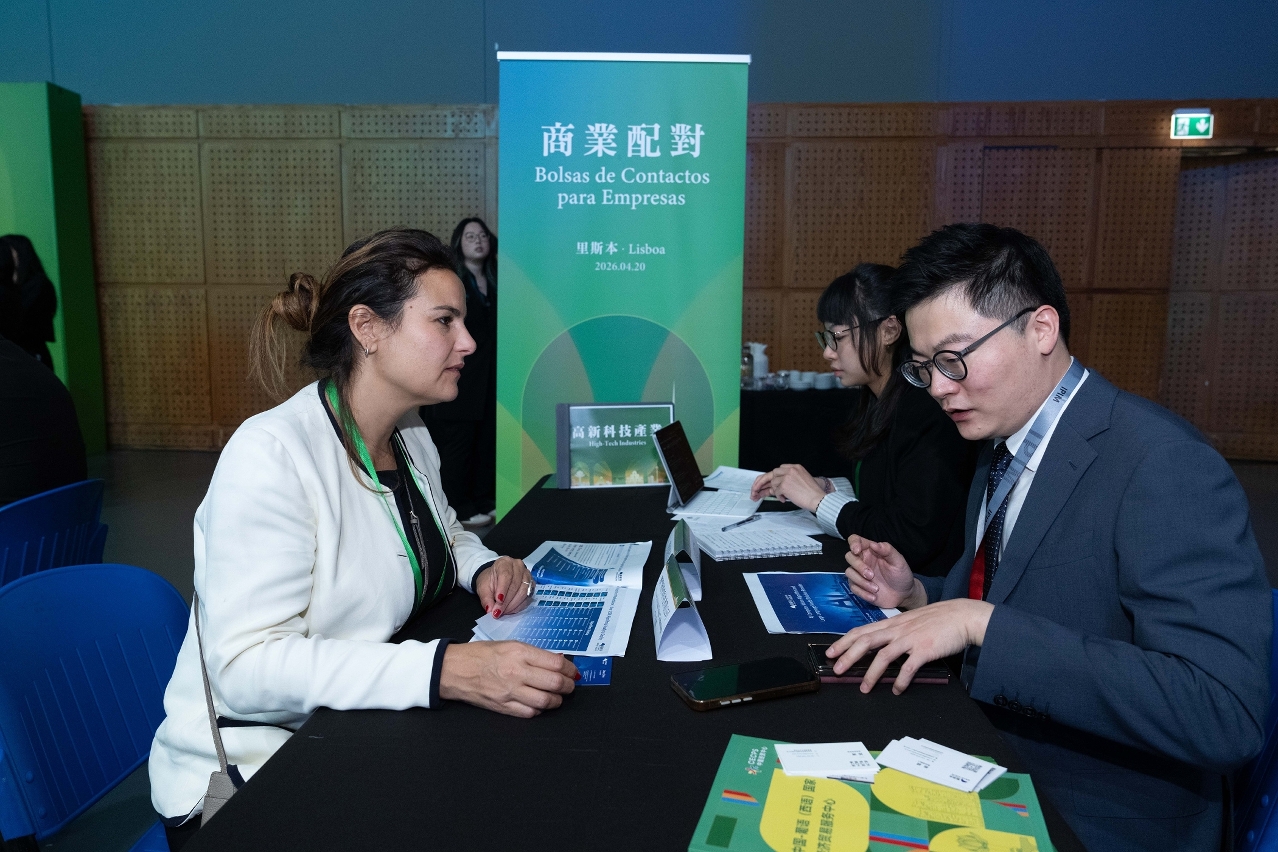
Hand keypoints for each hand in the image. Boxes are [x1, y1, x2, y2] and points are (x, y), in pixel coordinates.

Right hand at [439, 641, 578, 716]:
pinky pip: (530, 712)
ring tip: (557, 697)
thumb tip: (557, 662)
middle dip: (568, 686)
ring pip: (546, 701)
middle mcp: (517, 672)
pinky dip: (539, 710)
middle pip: (555, 683)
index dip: (570, 669)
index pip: (556, 663)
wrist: (455, 669)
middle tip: (570, 685)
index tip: (573, 672)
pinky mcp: (503, 707)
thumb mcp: (510, 645)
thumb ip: (533, 654)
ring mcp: (510, 692)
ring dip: (557, 700)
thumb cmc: (481, 654)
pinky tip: (539, 704)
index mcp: (519, 652)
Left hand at [476, 556, 533, 618]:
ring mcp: (527, 575)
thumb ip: (486, 598)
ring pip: (523, 592)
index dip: (503, 589)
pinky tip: (510, 610)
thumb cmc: (489, 581)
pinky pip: (527, 597)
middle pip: (516, 584)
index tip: (498, 601)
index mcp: (505, 562)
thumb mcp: (482, 588)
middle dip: (506, 601)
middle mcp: (518, 566)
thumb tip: (490, 609)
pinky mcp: (531, 585)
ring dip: (513, 605)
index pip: (506, 575)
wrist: (495, 579)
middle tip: (498, 612)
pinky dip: (518, 606)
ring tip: (503, 612)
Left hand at [749, 464, 826, 511]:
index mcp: (795, 467)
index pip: (777, 470)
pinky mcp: (785, 485)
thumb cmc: (811, 493)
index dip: (769, 477)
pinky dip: (779, 496)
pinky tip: (784, 499)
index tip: (762, 483)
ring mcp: (787, 476)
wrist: (818, 498)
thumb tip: (772, 488)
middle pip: (772, 474)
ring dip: (776, 491)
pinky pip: (776, 491)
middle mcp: (791, 469)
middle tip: (755, 491)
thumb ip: (786, 481)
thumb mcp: (799, 481)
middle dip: (762, 482)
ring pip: (773, 483)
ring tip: (782, 496)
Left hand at [825, 599, 993, 693]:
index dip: (844, 641)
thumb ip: (896, 630)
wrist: (962, 616)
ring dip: (871, 674)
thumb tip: (882, 643)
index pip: (862, 631)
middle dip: (847, 656)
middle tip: (836, 670)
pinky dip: (901, 680)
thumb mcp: (912, 620)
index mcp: (893, 623)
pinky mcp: (924, 650)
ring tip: (864, 687)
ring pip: (883, 656)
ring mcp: (910, 639)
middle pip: (865, 641)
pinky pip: (908, 667)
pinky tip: (897, 689)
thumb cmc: (939, 619)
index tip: (831, 652)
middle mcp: (898, 630)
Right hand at [844, 535, 923, 609]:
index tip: (857, 551)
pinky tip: (874, 596)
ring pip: (849, 573)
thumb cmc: (901, 575)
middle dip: (858, 566)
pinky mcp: (859, 587)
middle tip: (871, 575)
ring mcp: (859, 574)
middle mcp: (863, 561)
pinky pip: (853, 587)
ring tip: (876, 589)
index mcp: (871, 551)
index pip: (855, 540)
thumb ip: (887, 550)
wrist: (904, 594)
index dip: (853, 543)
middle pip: (849, 557)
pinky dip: (862, 592)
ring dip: (861, 581)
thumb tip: (873, 544)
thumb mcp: (898, 561)